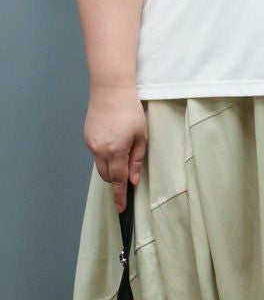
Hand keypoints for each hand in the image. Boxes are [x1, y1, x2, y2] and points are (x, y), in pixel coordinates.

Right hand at [83, 86, 147, 213]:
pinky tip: (114, 138)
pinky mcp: (86, 137)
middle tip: (129, 168)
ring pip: (101, 165)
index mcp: (115, 151)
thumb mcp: (141, 135)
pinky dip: (105, 153)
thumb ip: (137, 159)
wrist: (110, 90)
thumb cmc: (130, 110)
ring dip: (111, 165)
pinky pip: (96, 153)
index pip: (118, 181)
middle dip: (118, 178)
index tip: (120, 209)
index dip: (120, 196)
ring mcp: (91, 144)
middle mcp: (99, 150)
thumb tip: (133, 179)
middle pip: (108, 176)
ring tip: (123, 147)